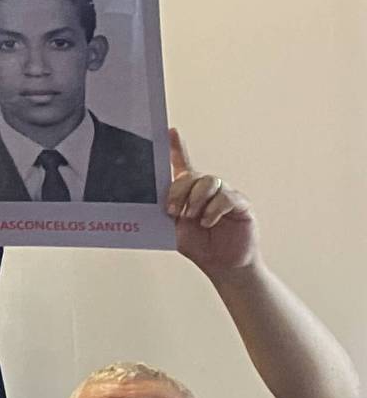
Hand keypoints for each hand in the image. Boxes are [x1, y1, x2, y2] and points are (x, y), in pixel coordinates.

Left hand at [164, 129, 254, 274]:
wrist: (223, 266)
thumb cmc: (200, 246)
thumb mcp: (174, 230)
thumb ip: (166, 214)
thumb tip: (156, 202)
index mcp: (189, 193)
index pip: (183, 165)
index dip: (177, 148)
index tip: (169, 132)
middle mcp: (207, 190)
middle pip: (192, 176)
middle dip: (178, 191)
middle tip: (173, 210)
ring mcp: (225, 195)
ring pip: (208, 182)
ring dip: (195, 199)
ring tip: (192, 217)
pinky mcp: (240, 204)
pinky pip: (226, 197)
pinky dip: (213, 209)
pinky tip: (208, 221)